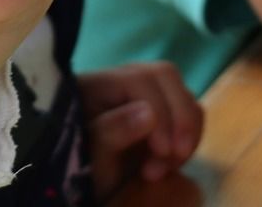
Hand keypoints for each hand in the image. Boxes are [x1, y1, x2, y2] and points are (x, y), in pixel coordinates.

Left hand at [80, 62, 202, 195]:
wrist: (74, 185)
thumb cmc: (74, 168)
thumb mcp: (88, 156)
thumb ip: (111, 132)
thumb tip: (149, 113)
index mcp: (98, 83)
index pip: (142, 80)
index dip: (161, 112)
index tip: (164, 151)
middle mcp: (122, 80)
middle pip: (166, 77)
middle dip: (180, 118)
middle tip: (177, 156)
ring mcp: (143, 95)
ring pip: (182, 94)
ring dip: (184, 133)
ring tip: (163, 168)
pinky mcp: (159, 114)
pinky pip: (187, 114)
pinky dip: (187, 138)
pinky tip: (169, 163)